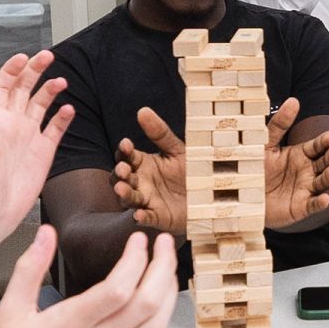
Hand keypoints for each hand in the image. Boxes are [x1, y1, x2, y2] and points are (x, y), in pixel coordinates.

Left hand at [0, 51, 73, 234]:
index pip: (3, 85)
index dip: (13, 69)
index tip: (24, 58)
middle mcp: (12, 124)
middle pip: (24, 88)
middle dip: (36, 71)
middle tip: (48, 56)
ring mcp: (29, 137)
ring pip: (42, 105)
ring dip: (51, 90)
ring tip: (61, 82)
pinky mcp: (43, 152)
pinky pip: (55, 129)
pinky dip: (63, 117)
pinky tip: (69, 109)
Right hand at [0, 227, 178, 327]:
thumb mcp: (10, 311)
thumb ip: (29, 268)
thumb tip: (46, 234)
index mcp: (68, 326)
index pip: (117, 289)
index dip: (135, 260)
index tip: (138, 241)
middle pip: (146, 303)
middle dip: (162, 267)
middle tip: (163, 245)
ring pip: (155, 325)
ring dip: (168, 293)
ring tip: (167, 269)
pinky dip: (162, 323)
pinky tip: (161, 306)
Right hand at [112, 107, 188, 233]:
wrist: (208, 195)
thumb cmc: (190, 170)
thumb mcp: (177, 149)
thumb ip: (160, 133)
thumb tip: (142, 110)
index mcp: (143, 163)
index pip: (127, 156)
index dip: (124, 150)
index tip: (126, 144)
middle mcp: (140, 181)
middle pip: (121, 177)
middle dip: (119, 173)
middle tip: (123, 169)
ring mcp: (146, 199)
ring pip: (128, 197)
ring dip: (123, 194)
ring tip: (121, 189)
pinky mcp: (156, 216)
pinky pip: (145, 217)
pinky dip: (140, 217)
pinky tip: (138, 215)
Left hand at [263, 97, 328, 227]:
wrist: (240, 194)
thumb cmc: (254, 168)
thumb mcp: (265, 144)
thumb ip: (280, 124)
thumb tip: (294, 100)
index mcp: (300, 155)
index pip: (317, 146)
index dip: (325, 141)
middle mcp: (306, 171)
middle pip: (324, 163)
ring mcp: (305, 189)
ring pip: (323, 182)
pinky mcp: (300, 207)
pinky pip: (313, 205)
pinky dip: (320, 203)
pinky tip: (325, 198)